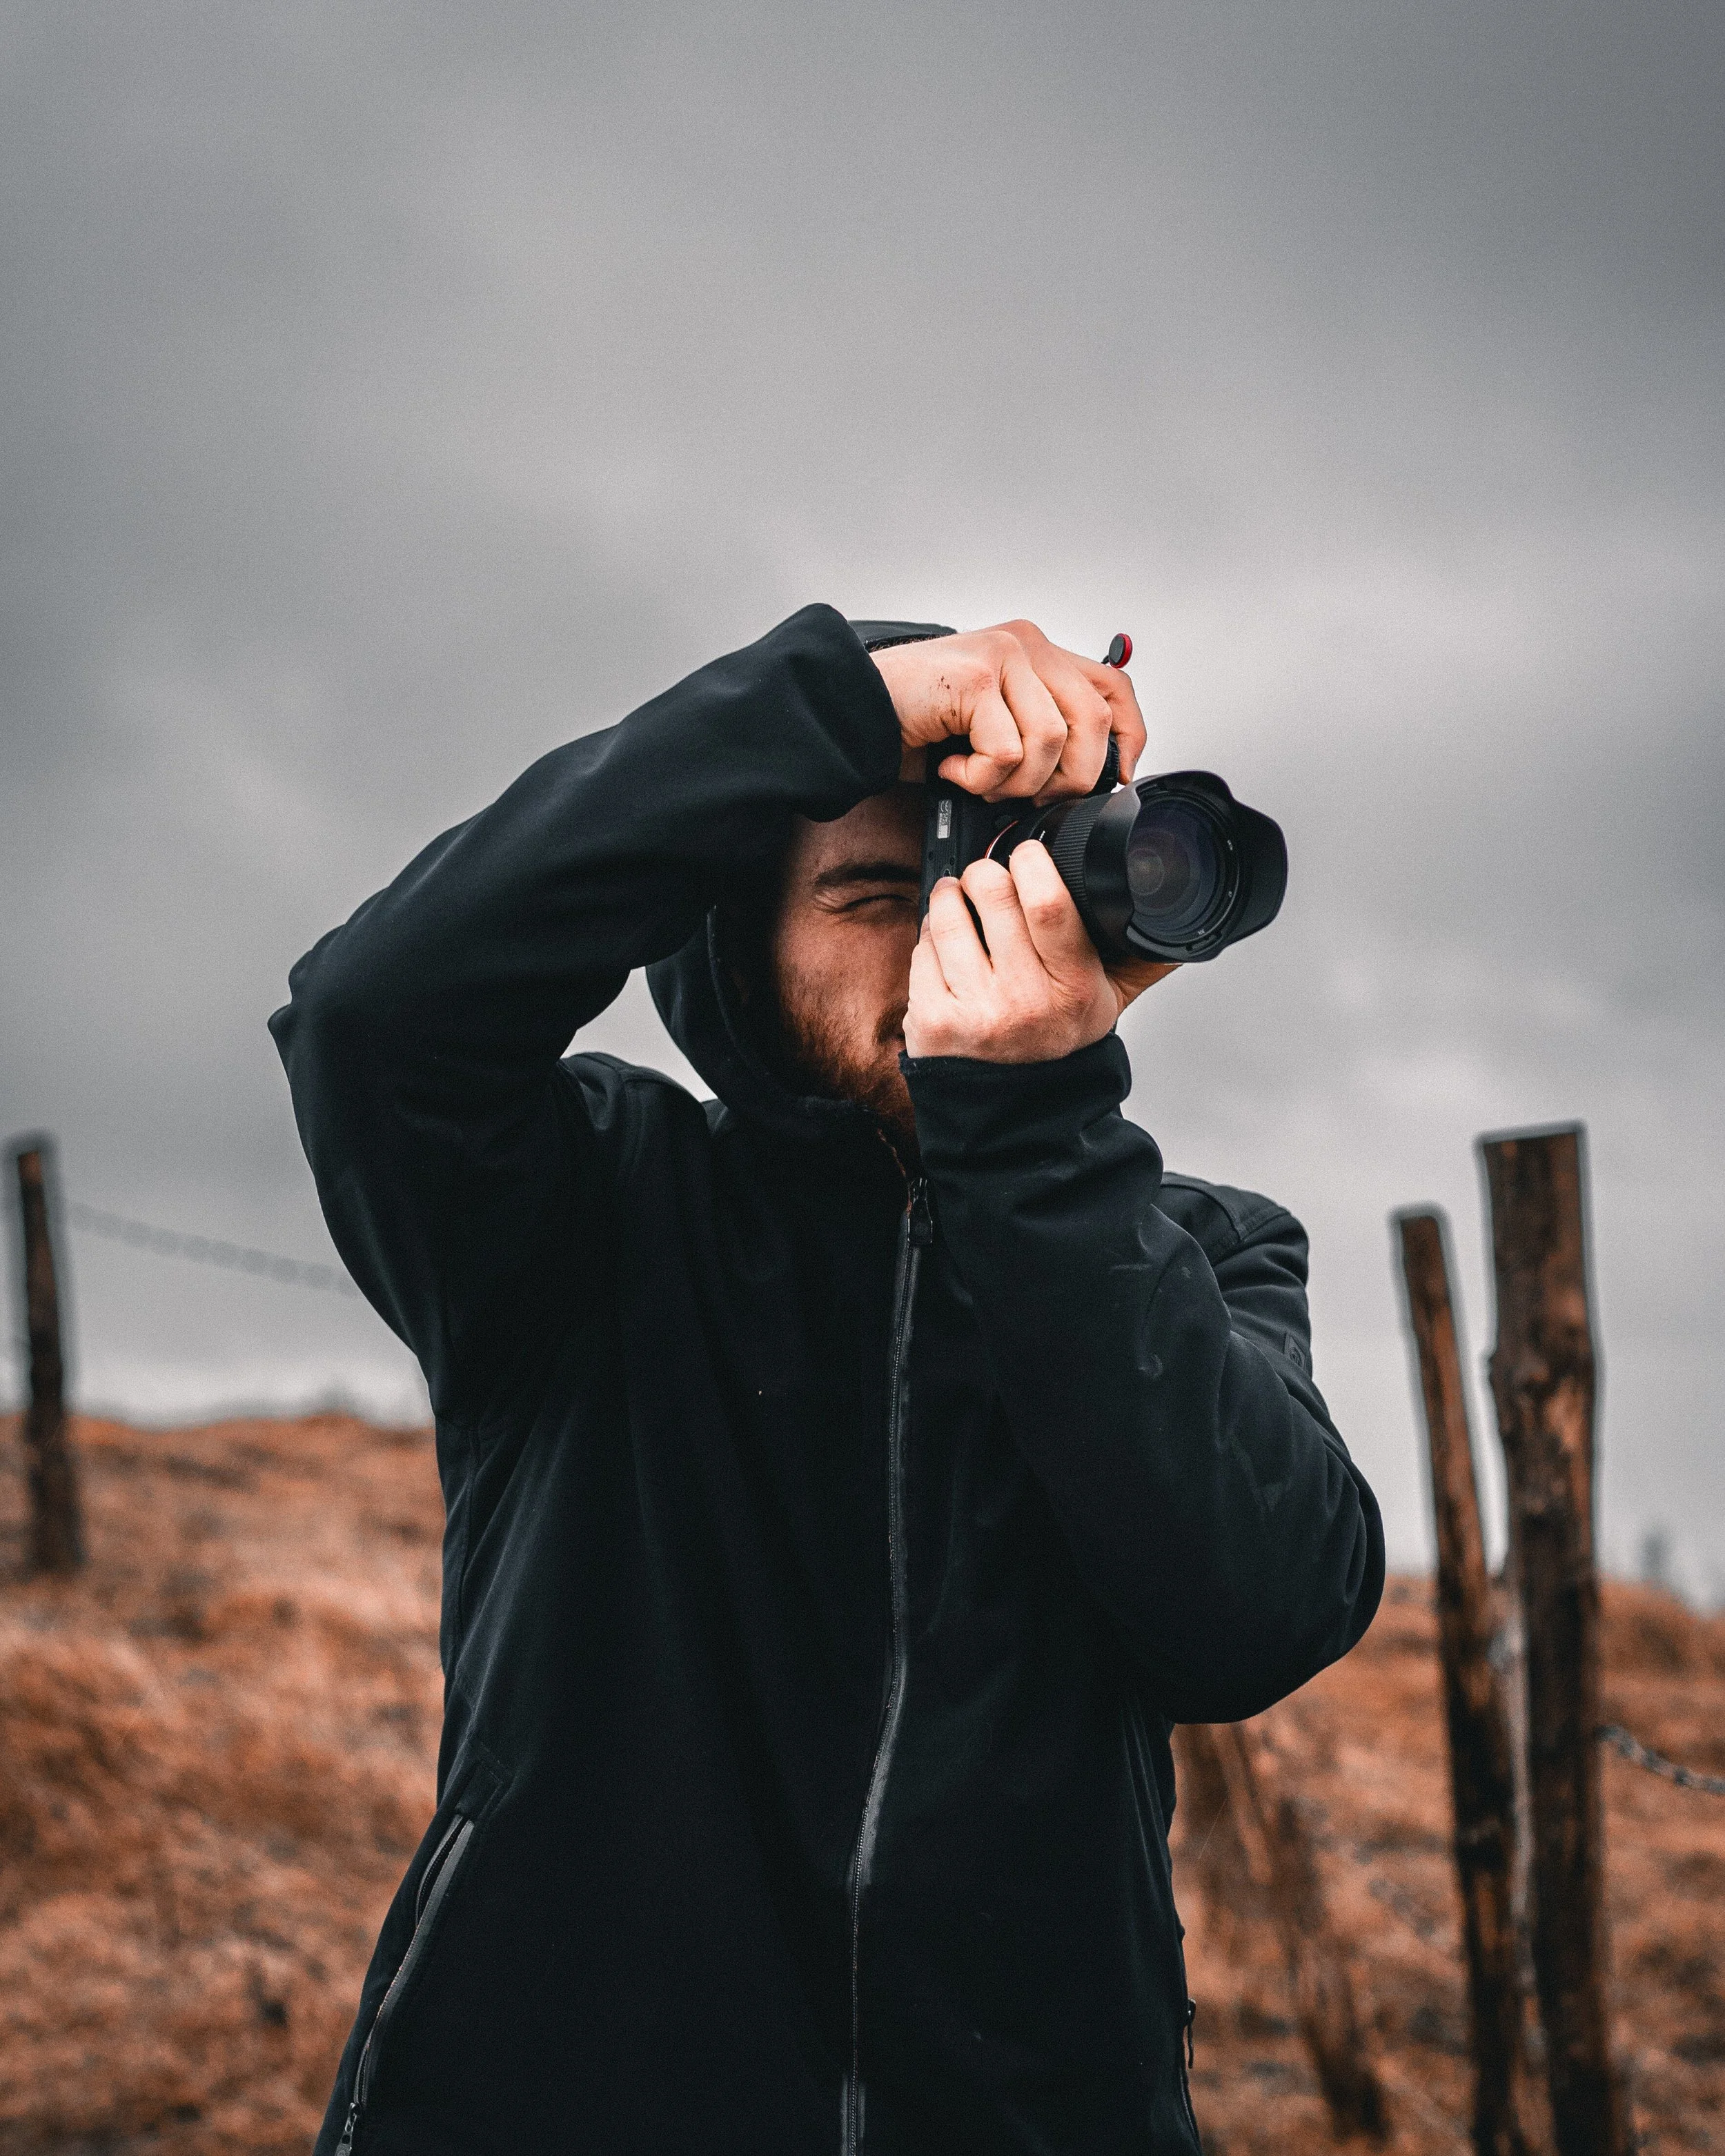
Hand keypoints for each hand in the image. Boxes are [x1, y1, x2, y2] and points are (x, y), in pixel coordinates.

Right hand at [872, 620, 1146, 799]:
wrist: (852, 708)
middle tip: (1026, 794)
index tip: (1116, 777)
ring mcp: (1003, 657)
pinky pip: (1006, 754)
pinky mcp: (976, 679)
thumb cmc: (918, 719)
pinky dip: (978, 779)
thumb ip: (1038, 724)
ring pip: (1051, 742)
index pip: (1114, 688)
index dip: (1129, 737)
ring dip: (1013, 782)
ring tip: (976, 777)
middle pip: (1093, 723)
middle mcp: (1027, 645)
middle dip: (1068, 778)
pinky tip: (951, 768)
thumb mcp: (994, 719)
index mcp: (1038, 651)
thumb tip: (1093, 773)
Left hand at [903, 841, 1175, 1062]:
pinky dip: (931, 937)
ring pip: (948, 916)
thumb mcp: (1109, 1003)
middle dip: (984, 871)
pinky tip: (946, 947)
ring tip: (959, 900)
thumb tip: (1176, 922)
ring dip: (949, 895)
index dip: (1032, 862)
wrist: (1016, 1107)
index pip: (1048, 903)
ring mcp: (975, 1012)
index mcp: (1073, 986)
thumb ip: (1139, 960)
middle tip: (988, 876)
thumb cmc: (1058, 1042)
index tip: (1026, 853)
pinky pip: (923, 949)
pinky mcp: (934, 1021)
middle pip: (992, 895)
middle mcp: (1024, 999)